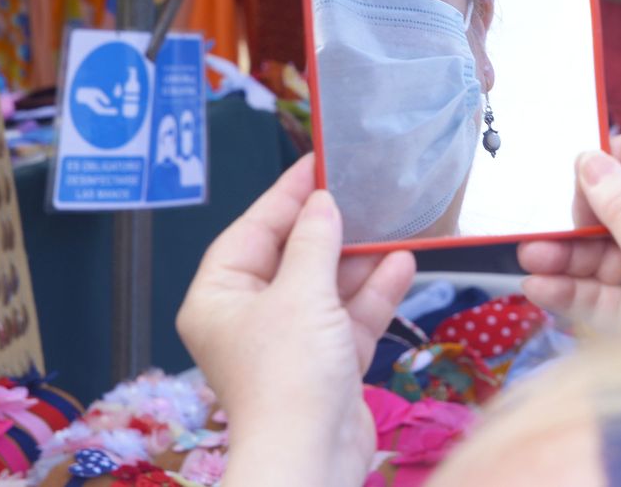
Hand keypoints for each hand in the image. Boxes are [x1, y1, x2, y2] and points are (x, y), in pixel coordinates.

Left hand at [176, 157, 414, 486]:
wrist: (311, 458)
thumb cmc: (288, 378)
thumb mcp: (301, 292)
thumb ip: (314, 241)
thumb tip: (321, 203)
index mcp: (218, 298)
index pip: (251, 231)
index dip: (287, 196)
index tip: (318, 163)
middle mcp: (248, 318)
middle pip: (291, 256)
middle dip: (330, 229)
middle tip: (361, 191)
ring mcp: (289, 343)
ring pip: (326, 286)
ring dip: (359, 260)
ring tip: (391, 224)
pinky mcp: (325, 365)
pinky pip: (348, 317)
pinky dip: (373, 292)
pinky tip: (401, 263)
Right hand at [518, 132, 620, 326]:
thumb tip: (590, 161)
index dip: (620, 155)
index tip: (580, 170)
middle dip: (580, 216)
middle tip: (548, 222)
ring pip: (602, 251)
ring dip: (563, 253)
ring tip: (530, 256)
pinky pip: (596, 291)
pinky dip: (566, 288)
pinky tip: (538, 286)